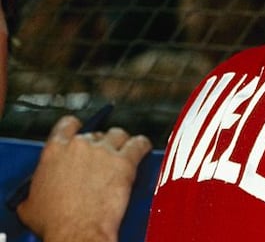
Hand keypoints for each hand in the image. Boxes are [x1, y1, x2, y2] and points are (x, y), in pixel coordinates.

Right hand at [17, 115, 152, 241]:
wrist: (75, 231)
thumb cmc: (55, 221)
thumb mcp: (30, 204)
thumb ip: (34, 190)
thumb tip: (34, 195)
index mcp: (54, 151)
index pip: (66, 125)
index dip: (75, 127)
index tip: (80, 131)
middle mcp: (80, 145)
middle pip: (95, 133)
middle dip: (99, 145)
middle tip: (101, 160)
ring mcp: (103, 151)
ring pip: (118, 135)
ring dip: (121, 143)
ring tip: (122, 153)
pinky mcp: (124, 161)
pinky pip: (139, 144)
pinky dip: (142, 145)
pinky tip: (142, 149)